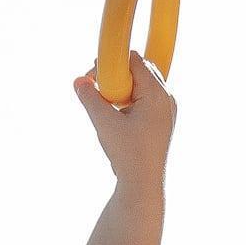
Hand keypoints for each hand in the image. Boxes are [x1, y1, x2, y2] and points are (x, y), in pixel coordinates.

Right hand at [74, 53, 175, 177]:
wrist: (143, 183)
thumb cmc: (128, 154)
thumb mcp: (104, 122)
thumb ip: (89, 97)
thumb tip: (78, 81)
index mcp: (157, 94)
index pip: (135, 61)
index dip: (112, 64)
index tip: (95, 77)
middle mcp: (167, 99)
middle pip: (141, 70)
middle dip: (117, 75)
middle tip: (100, 90)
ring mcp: (167, 110)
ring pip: (143, 84)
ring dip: (123, 88)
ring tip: (109, 106)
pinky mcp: (162, 120)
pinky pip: (146, 99)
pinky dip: (130, 100)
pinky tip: (119, 116)